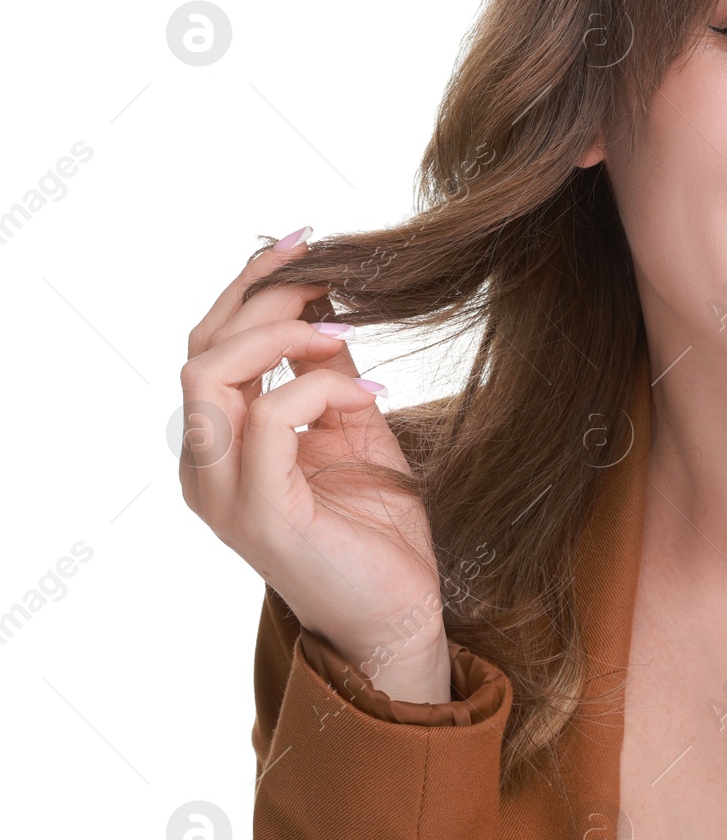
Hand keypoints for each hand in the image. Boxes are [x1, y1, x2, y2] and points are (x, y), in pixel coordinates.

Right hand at [178, 228, 450, 702]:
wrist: (399, 611)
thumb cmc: (375, 526)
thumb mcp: (351, 426)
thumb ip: (327, 372)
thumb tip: (327, 305)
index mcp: (220, 443)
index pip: (208, 342)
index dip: (252, 283)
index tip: (308, 241)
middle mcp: (206, 466)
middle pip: (201, 346)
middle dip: (265, 295)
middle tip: (332, 277)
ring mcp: (224, 493)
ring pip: (209, 374)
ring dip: (281, 334)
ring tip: (344, 332)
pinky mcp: (260, 516)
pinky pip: (265, 422)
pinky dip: (316, 387)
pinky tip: (367, 392)